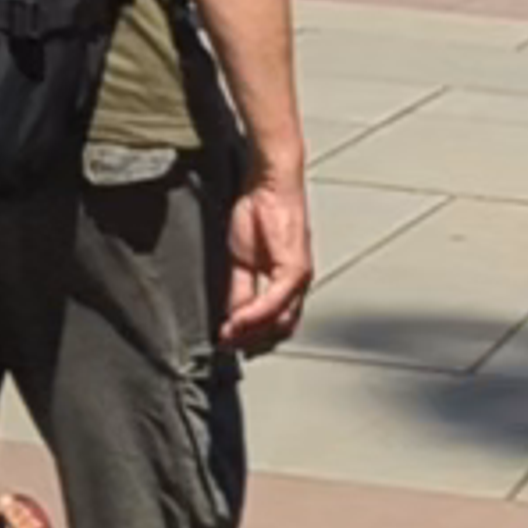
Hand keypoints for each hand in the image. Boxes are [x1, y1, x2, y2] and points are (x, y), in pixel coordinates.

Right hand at [219, 175, 312, 353]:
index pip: (277, 325)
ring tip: (228, 337)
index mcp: (288, 284)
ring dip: (253, 335)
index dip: (253, 339)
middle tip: (227, 346)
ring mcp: (300, 279)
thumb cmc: (258, 212)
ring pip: (282, 323)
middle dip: (252, 343)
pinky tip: (237, 321)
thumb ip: (239, 289)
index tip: (229, 344)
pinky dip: (255, 315)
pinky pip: (276, 302)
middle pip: (281, 331)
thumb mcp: (240, 258)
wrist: (269, 181)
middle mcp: (299, 286)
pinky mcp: (295, 269)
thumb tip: (232, 319)